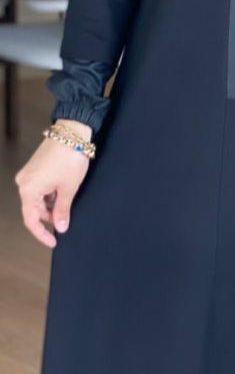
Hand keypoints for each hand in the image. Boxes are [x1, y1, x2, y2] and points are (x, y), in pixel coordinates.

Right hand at [14, 125, 90, 247]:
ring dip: (50, 205)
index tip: (54, 241)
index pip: (31, 220)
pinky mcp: (34, 168)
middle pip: (33, 209)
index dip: (42, 233)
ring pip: (37, 198)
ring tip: (67, 203)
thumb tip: (60, 227)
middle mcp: (23, 182)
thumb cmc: (70, 158)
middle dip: (49, 217)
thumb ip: (63, 210)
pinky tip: (62, 192)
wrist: (71, 132)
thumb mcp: (69, 188)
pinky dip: (50, 194)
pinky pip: (39, 187)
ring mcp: (28, 174)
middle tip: (65, 222)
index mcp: (28, 190)